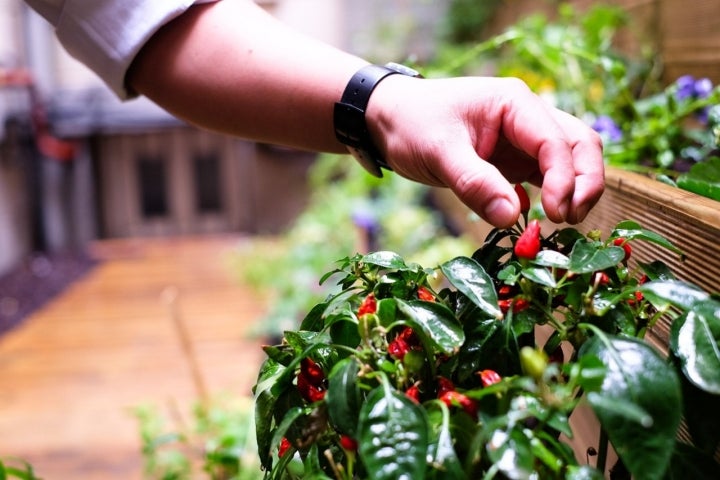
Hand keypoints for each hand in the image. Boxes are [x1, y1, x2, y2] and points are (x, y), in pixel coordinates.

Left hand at [367, 75, 604, 227]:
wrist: (388, 120)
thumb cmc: (411, 124)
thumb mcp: (439, 152)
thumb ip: (474, 183)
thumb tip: (512, 217)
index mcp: (515, 103)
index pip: (556, 140)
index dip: (563, 178)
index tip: (555, 213)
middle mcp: (527, 118)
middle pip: (578, 146)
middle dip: (584, 182)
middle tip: (571, 219)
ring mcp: (522, 140)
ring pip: (567, 162)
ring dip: (572, 191)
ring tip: (563, 222)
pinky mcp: (512, 161)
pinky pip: (544, 178)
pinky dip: (549, 198)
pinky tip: (533, 217)